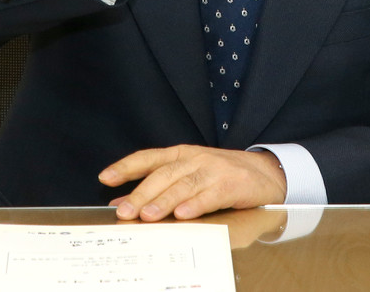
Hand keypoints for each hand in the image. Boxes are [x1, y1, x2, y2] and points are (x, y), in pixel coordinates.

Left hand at [99, 144, 286, 221]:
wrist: (263, 173)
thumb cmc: (221, 175)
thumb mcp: (188, 176)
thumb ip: (157, 188)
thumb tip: (121, 202)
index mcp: (181, 154)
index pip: (148, 158)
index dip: (126, 166)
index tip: (106, 177)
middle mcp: (194, 158)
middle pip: (163, 174)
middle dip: (141, 193)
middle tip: (125, 211)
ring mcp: (213, 169)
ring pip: (183, 184)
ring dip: (164, 201)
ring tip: (148, 215)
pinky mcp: (230, 183)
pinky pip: (210, 194)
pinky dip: (195, 204)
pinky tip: (183, 214)